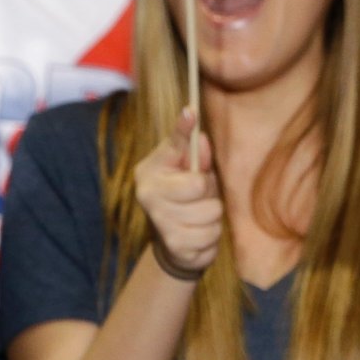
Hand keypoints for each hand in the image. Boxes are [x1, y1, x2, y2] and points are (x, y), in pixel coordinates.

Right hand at [135, 111, 224, 280]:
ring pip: (210, 215)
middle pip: (202, 190)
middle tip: (199, 197)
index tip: (195, 126)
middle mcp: (148, 197)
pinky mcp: (174, 246)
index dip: (201, 162)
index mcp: (148, 172)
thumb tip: (190, 113)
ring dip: (212, 217)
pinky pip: (210, 237)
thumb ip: (188, 143)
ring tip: (199, 215)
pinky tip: (198, 232)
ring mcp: (160, 223)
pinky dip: (210, 236)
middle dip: (209, 194)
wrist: (171, 241)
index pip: (189, 169)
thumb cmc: (181, 193)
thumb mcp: (182, 164)